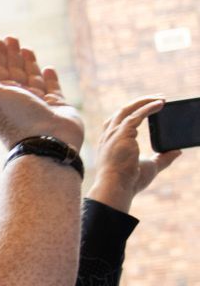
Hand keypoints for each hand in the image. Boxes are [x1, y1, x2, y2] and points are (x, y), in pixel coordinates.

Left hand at [0, 37, 86, 151]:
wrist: (47, 143)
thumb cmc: (17, 119)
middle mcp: (17, 101)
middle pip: (13, 73)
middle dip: (12, 56)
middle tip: (12, 38)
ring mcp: (37, 104)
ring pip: (32, 79)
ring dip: (28, 64)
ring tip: (27, 48)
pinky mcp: (57, 107)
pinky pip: (52, 89)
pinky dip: (49, 78)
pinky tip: (48, 68)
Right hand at [88, 95, 177, 214]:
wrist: (118, 187)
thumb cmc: (129, 181)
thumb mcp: (150, 167)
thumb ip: (163, 158)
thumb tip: (178, 151)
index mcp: (110, 144)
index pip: (118, 123)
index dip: (131, 114)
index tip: (145, 110)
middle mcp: (109, 136)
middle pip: (122, 112)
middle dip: (138, 103)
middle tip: (157, 99)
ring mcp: (114, 134)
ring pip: (128, 110)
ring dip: (145, 102)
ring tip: (161, 98)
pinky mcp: (123, 133)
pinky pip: (137, 115)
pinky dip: (149, 107)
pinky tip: (161, 104)